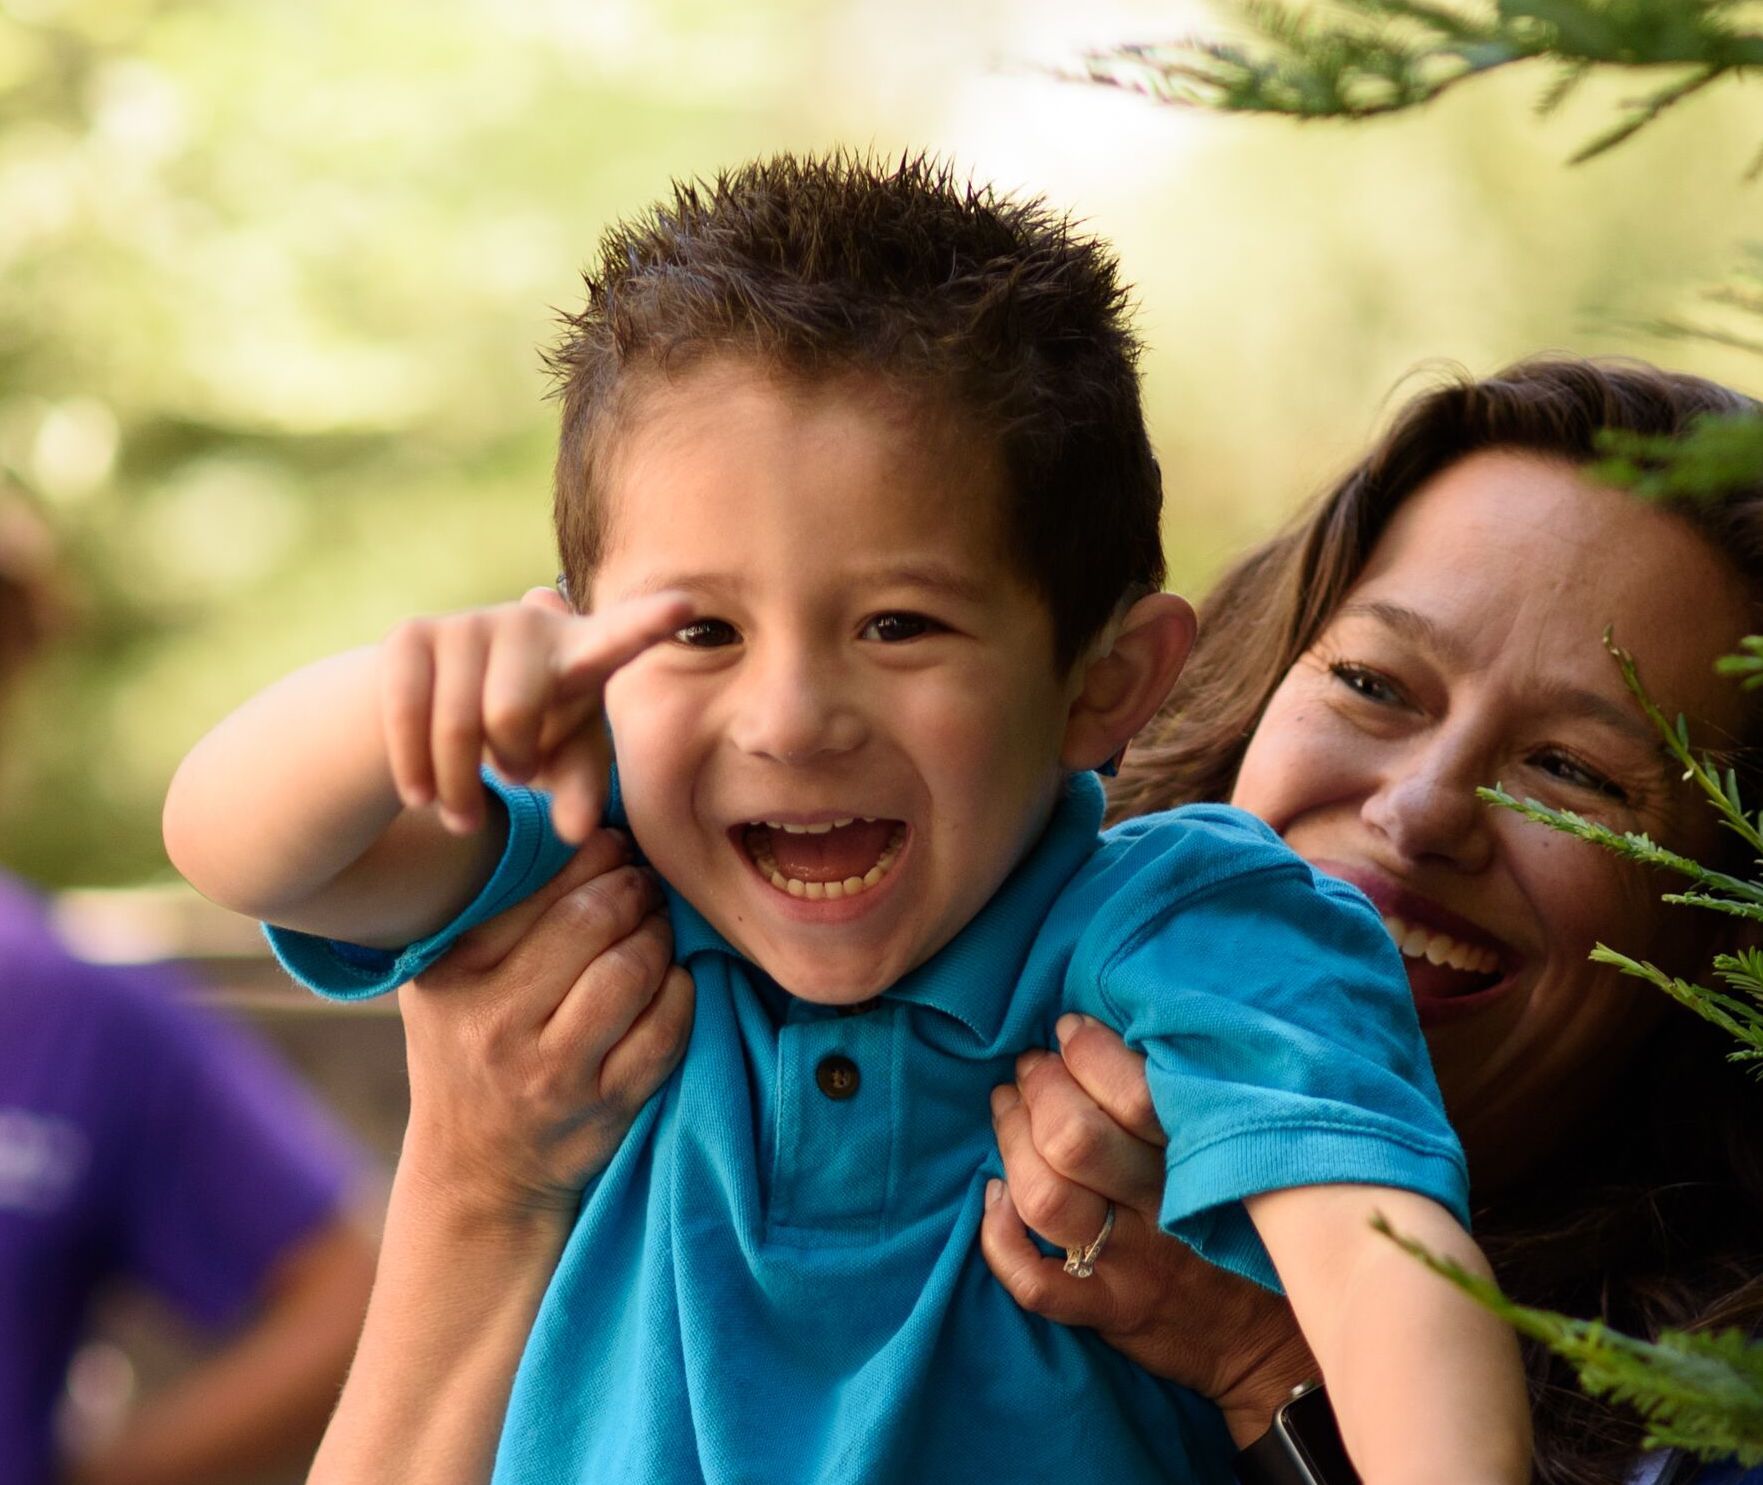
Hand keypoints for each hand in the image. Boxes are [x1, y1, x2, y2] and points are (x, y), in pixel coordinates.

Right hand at [378, 587, 690, 842]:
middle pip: (511, 715)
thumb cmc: (533, 731)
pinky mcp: (412, 635)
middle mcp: (528, 622)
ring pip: (456, 726)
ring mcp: (467, 622)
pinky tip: (421, 797)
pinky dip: (415, 772)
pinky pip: (406, 718)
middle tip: (514, 777)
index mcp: (584, 649)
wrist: (444, 698)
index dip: (650, 621)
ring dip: (458, 789)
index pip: (622, 636)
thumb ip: (581, 794)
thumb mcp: (566, 762)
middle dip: (509, 763)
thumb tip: (578, 832)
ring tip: (465, 812)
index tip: (686, 604)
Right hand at [396, 827, 693, 1224]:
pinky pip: (665, 1031)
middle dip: (634, 889)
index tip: (615, 843)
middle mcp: (497, 1024)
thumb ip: (493, 910)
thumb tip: (569, 824)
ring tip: (658, 927)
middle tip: (646, 881)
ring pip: (633, 972)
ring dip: (660, 937)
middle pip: (594, 923)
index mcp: (455, 977)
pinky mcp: (604, 1108)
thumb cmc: (467, 1051)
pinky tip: (675, 983)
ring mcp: (553, 1072)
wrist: (475, 1173)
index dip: (594, 856)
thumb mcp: (448, 980)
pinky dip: (681, 997)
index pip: (540, 890)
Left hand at [980, 1014, 1315, 1446]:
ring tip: (1006, 1109)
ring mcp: (1134, 1263)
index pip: (1135, 1094)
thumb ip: (1196, 1102)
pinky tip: (994, 1197)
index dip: (1088, 1054)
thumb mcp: (1246, 1150)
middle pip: (1074, 1139)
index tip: (1069, 1031)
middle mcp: (1165, 1208)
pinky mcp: (1111, 1309)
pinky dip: (1000, 1236)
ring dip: (1010, 1143)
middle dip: (1038, 1090)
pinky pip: (1034, 1283)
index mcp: (1203, 1157)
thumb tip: (1126, 1030)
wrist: (1276, 1338)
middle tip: (1030, 1068)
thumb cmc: (1252, 1220)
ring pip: (1045, 1198)